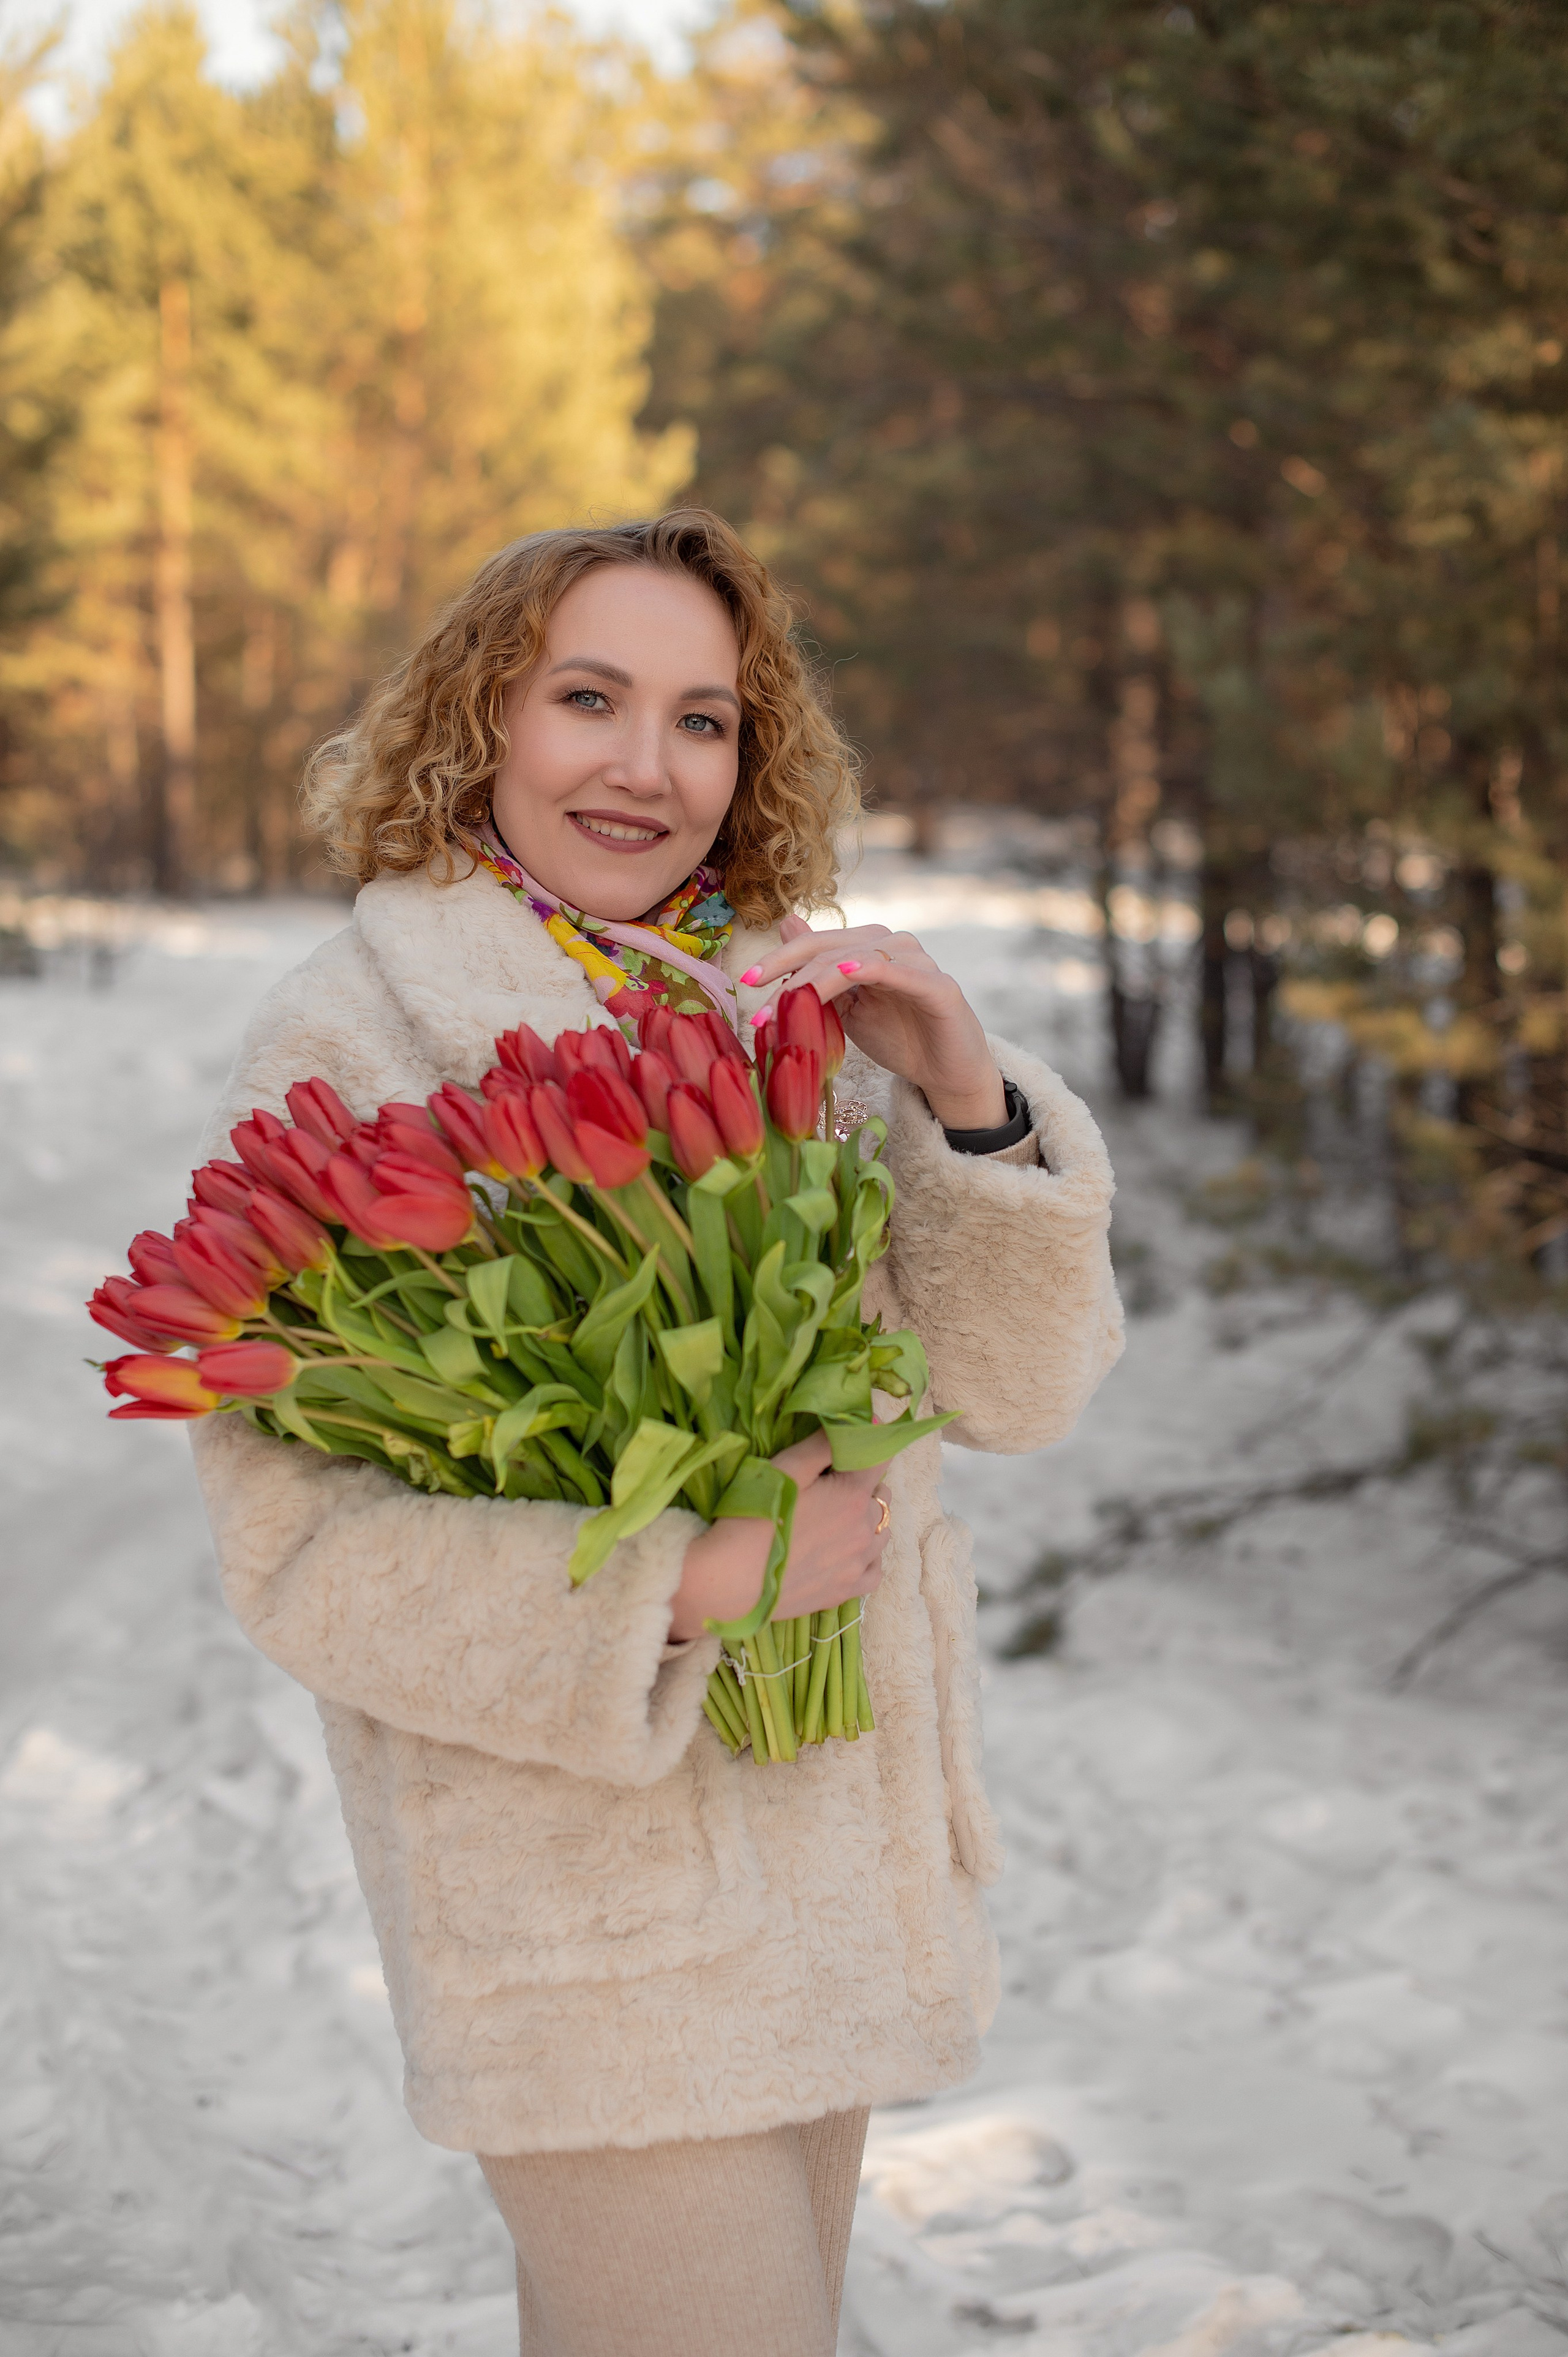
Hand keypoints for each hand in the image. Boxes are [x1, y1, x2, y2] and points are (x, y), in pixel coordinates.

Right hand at [669, 1430, 889, 1642]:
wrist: (730, 1580)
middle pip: (882, 1497)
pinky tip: (845, 1553)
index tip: (849, 1447)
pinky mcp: (845, 1592)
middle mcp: (865, 1531)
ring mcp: (857, 1564)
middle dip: (864, 1485)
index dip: (867, 1448)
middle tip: (830, 1487)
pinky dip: (867, 1558)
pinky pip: (874, 1570)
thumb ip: (825, 1445)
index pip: (880, 1460)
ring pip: (881, 1533)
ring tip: (833, 1520)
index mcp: (853, 1496)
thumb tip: (867, 1422)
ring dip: (866, 1521)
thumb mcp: (787, 1469)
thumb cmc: (755, 1517)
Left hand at [743, 914, 1006, 1130]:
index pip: (816, 945)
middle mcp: (893, 945)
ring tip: (789, 998)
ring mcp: (917, 963)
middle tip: (755, 996)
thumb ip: (819, 973)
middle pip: (831, 948)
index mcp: (868, 947)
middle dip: (789, 972)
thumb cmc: (897, 1038)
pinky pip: (901, 973)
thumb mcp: (846, 1008)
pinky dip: (871, 969)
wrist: (946, 1073)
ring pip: (858, 958)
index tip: (746, 982)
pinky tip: (845, 972)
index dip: (780, 959)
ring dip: (818, 979)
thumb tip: (786, 925)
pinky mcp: (939, 988)